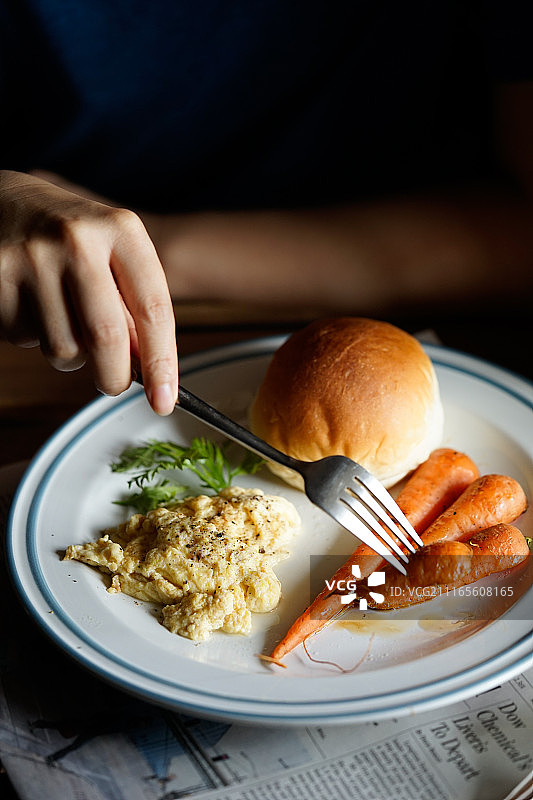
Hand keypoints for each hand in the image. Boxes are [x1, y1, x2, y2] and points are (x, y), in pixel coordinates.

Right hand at [0, 170, 177, 413]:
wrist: (2, 200)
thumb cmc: (70, 236)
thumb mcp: (113, 254)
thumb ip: (132, 306)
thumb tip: (147, 370)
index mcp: (121, 230)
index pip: (153, 309)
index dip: (161, 363)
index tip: (164, 400)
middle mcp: (78, 238)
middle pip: (106, 338)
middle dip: (114, 377)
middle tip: (113, 384)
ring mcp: (33, 256)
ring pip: (63, 349)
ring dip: (70, 355)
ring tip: (62, 319)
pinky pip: (24, 339)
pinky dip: (32, 338)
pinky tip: (30, 305)